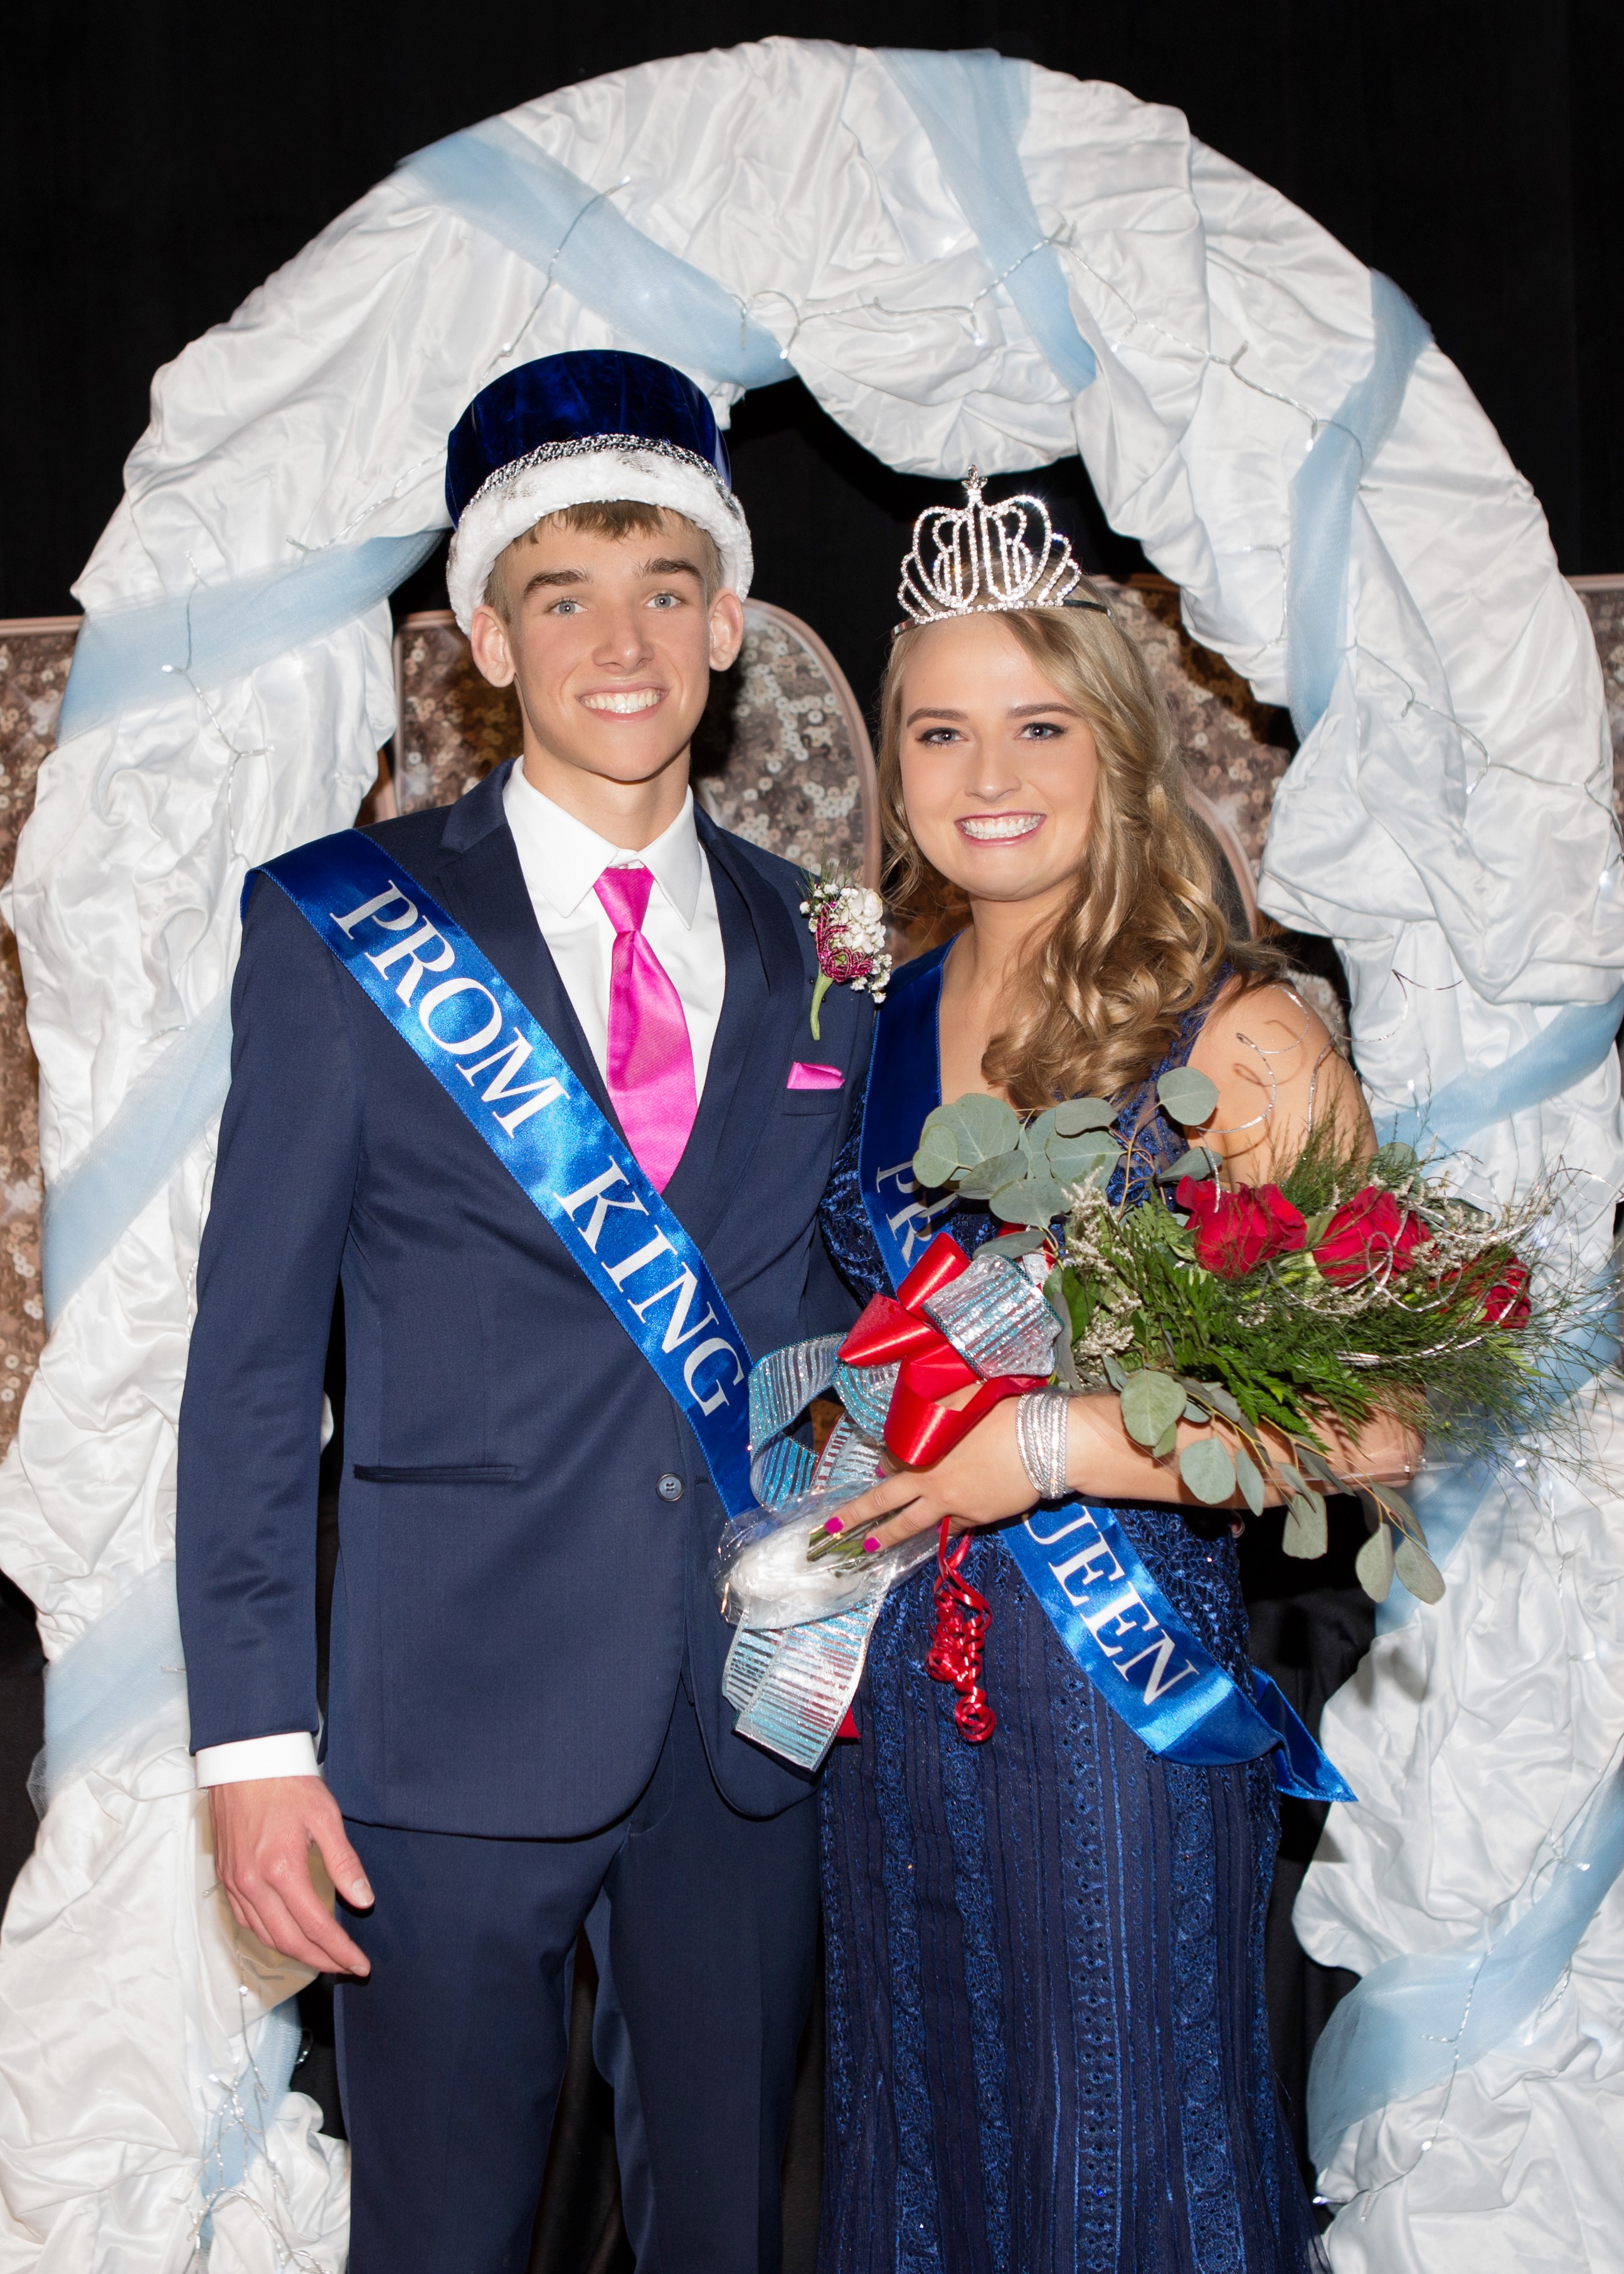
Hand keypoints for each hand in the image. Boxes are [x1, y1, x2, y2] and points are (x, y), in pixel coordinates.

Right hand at [209, 1776, 373, 1975]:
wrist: (244, 1761)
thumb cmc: (287, 1783)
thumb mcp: (326, 1817)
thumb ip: (344, 1863)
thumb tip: (364, 1901)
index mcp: (281, 1870)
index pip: (316, 1927)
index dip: (340, 1952)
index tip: (360, 1965)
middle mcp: (253, 1884)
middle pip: (289, 1941)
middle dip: (321, 1961)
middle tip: (346, 1969)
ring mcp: (235, 1883)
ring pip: (265, 1936)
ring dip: (295, 1953)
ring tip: (323, 1958)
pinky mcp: (226, 1878)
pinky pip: (246, 1921)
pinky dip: (269, 1937)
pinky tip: (287, 1937)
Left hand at [830, 1397, 1036, 1552]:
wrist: (1043, 1443)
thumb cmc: (1003, 1413)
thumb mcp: (962, 1398)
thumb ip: (934, 1409)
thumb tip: (919, 1407)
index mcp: (924, 1451)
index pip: (890, 1463)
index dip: (883, 1464)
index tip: (880, 1467)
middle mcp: (932, 1482)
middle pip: (886, 1503)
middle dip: (856, 1516)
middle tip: (833, 1530)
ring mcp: (955, 1505)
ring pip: (914, 1525)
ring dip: (889, 1536)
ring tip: (869, 1548)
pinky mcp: (978, 1517)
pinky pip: (954, 1526)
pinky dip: (945, 1526)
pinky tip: (943, 1527)